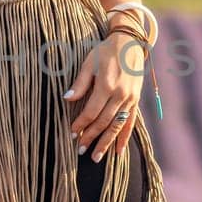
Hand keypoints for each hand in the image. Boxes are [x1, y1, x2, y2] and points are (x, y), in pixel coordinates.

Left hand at [64, 30, 145, 163]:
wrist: (130, 43)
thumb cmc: (105, 52)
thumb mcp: (89, 63)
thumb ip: (79, 83)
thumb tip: (66, 99)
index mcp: (106, 85)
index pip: (91, 112)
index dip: (80, 124)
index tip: (71, 133)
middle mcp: (120, 95)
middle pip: (103, 122)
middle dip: (91, 137)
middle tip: (80, 150)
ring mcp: (130, 99)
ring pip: (117, 126)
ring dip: (106, 142)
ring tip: (96, 157)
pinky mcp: (136, 101)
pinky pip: (131, 123)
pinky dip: (124, 138)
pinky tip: (118, 151)